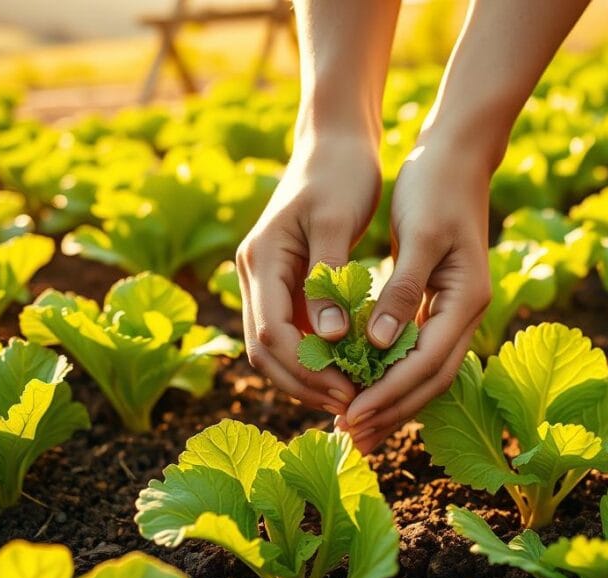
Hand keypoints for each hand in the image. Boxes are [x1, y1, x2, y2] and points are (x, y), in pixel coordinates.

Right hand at [236, 133, 380, 414]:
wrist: (334, 142)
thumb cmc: (339, 174)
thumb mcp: (335, 223)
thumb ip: (328, 279)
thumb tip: (330, 339)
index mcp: (261, 260)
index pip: (271, 334)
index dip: (307, 370)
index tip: (349, 390)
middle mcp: (254, 274)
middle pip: (266, 352)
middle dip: (304, 384)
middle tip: (351, 405)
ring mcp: (266, 280)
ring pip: (275, 348)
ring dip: (308, 377)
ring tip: (353, 396)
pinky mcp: (285, 283)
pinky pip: (293, 333)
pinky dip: (316, 357)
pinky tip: (351, 370)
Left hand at [340, 137, 492, 450]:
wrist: (457, 155)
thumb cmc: (435, 187)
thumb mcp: (419, 234)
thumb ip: (401, 290)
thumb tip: (377, 344)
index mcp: (466, 299)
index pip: (427, 365)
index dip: (389, 395)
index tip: (352, 417)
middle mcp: (466, 312)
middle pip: (431, 380)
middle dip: (392, 412)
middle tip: (351, 439)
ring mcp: (455, 310)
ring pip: (425, 372)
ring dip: (392, 401)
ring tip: (356, 427)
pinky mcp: (439, 302)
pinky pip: (417, 351)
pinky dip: (392, 374)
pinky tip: (366, 386)